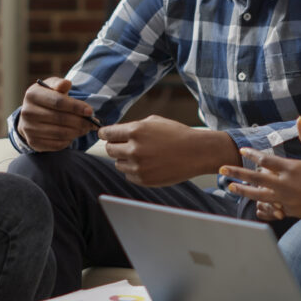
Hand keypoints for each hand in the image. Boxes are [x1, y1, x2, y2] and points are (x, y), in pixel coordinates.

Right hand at [16, 77, 96, 150]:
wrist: (32, 115)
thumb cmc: (47, 98)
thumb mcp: (52, 86)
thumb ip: (60, 84)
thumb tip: (66, 83)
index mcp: (32, 95)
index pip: (58, 102)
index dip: (76, 107)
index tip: (90, 111)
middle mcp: (27, 112)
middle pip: (60, 119)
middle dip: (80, 121)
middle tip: (92, 123)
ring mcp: (29, 129)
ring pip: (60, 133)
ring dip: (77, 132)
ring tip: (86, 128)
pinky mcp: (33, 142)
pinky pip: (57, 144)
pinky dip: (69, 140)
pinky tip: (74, 134)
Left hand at [98, 115, 239, 186]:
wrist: (196, 152)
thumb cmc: (176, 134)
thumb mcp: (154, 121)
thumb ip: (132, 126)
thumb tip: (115, 132)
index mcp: (136, 131)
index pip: (107, 133)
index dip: (104, 133)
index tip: (105, 135)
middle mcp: (134, 149)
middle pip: (109, 150)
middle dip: (115, 146)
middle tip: (123, 145)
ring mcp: (138, 166)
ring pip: (118, 164)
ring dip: (125, 159)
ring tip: (142, 154)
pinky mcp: (144, 179)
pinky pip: (128, 175)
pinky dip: (134, 170)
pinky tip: (148, 164)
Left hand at [220, 117, 300, 225]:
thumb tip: (299, 119)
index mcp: (292, 169)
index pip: (266, 160)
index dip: (252, 154)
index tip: (242, 150)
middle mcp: (286, 185)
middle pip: (256, 178)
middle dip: (237, 173)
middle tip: (222, 169)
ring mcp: (286, 200)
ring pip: (259, 195)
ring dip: (243, 191)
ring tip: (230, 187)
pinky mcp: (290, 211)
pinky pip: (270, 208)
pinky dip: (260, 205)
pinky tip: (250, 202)